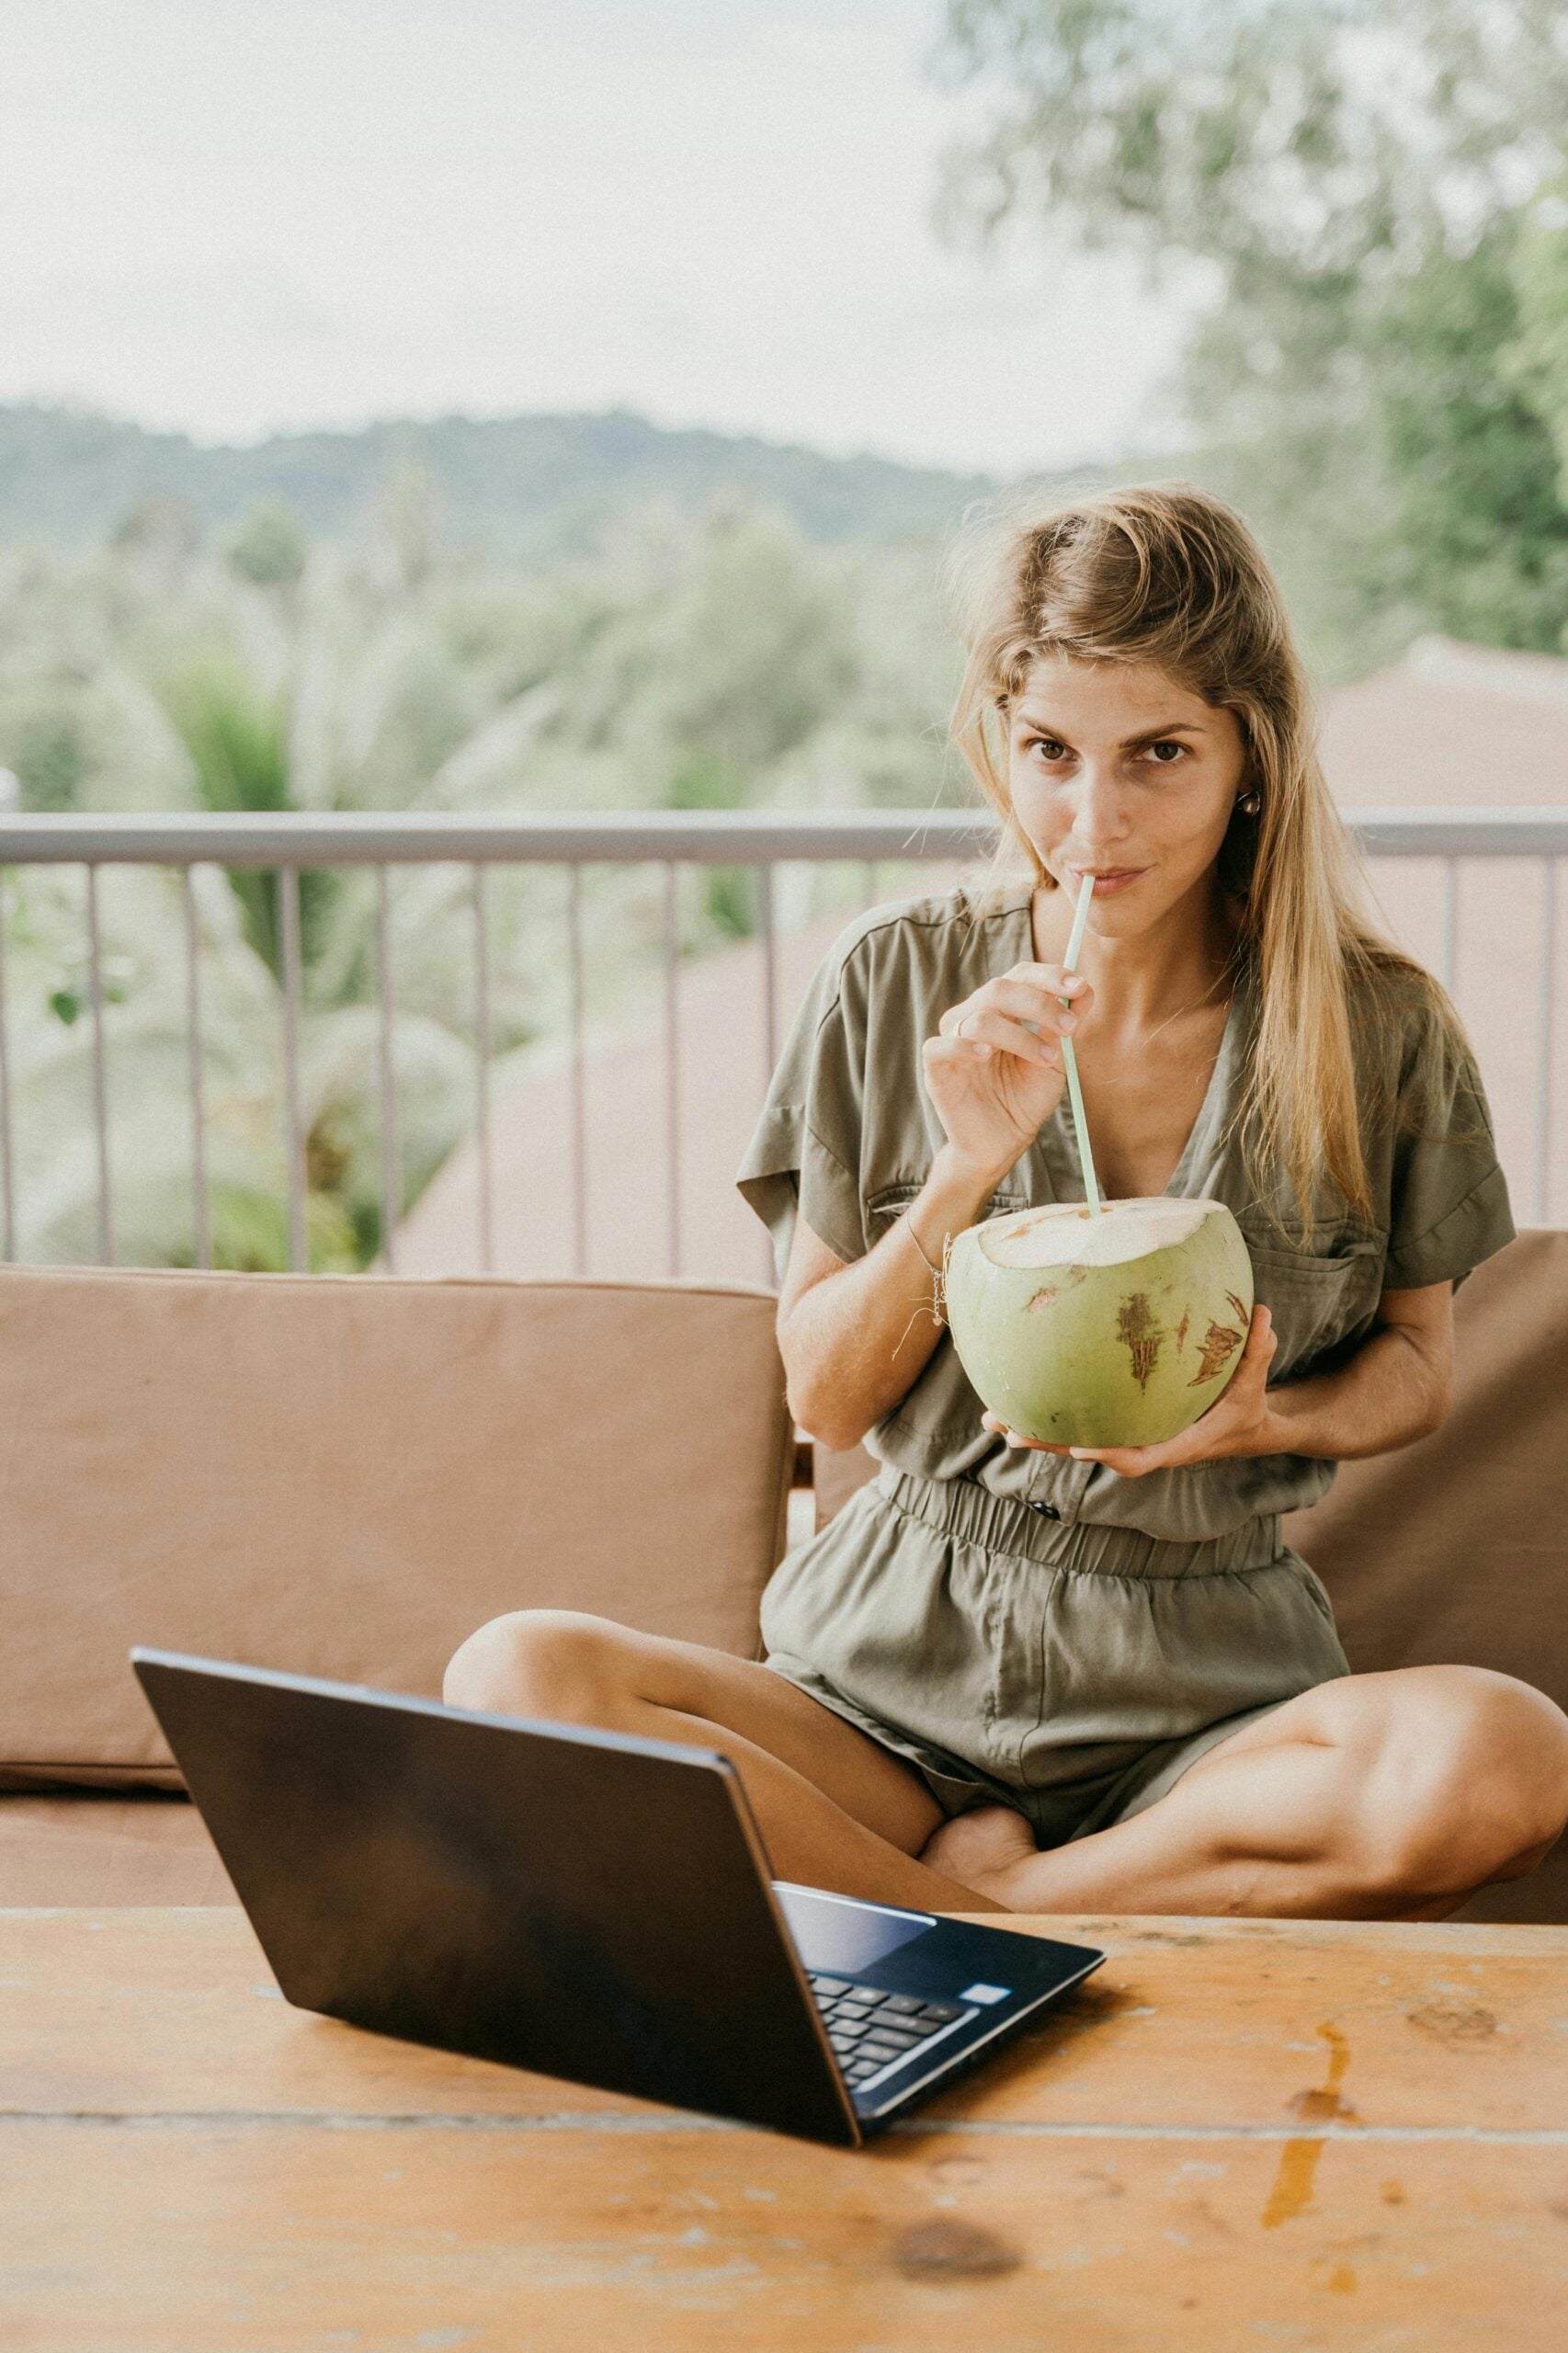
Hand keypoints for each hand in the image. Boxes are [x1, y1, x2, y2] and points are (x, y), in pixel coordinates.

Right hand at [922, 963, 1093, 1183]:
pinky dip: (964, 1046)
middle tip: (1070, 1026)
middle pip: (999, 989)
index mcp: (1001, 1009)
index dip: (1048, 975)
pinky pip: (940, 1046)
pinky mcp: (936, 1068)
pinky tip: (986, 1056)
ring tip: (1046, 1058)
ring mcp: (952, 1040)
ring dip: (1020, 1036)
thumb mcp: (1055, 1059)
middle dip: (1040, 1004)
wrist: (1003, 1143)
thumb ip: (1065, 1025)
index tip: (1079, 985)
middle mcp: (974, 1017)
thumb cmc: (1025, 1099)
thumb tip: (1086, 990)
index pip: (1019, 976)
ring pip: (980, 1019)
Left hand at [982, 1304, 1278, 1477]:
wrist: (1242, 1432)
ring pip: (1074, 1443)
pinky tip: (1013, 1405)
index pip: (1137, 1456)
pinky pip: (1077, 1427)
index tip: (1079, 1448)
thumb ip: (1258, 1351)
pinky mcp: (1118, 1428)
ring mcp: (1127, 1440)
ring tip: (993, 1420)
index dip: (1109, 1452)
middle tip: (1009, 1430)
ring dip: (1034, 1435)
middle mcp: (1143, 1447)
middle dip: (1049, 1445)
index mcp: (1174, 1445)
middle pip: (1089, 1452)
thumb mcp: (1255, 1382)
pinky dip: (1046, 1419)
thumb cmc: (1246, 1407)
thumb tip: (1264, 1314)